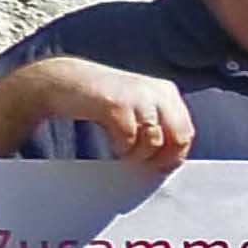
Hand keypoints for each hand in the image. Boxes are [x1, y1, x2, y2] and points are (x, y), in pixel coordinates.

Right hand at [25, 57, 195, 169]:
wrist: (62, 80)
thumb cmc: (104, 101)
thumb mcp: (139, 109)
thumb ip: (159, 127)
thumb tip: (172, 162)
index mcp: (167, 93)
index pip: (186, 132)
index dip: (175, 155)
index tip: (160, 167)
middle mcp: (157, 92)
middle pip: (178, 138)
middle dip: (161, 158)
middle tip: (142, 162)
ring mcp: (138, 96)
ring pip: (154, 142)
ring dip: (138, 154)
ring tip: (123, 149)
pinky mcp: (116, 104)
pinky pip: (129, 140)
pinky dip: (121, 148)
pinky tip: (112, 142)